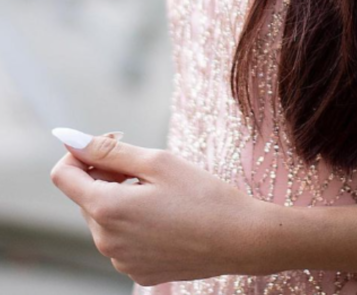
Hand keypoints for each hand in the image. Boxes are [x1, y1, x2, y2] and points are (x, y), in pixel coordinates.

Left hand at [49, 130, 279, 285]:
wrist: (240, 239)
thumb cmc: (202, 194)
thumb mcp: (157, 162)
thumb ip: (109, 150)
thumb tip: (69, 137)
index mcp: (107, 209)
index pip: (63, 175)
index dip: (80, 152)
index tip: (113, 143)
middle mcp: (106, 241)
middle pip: (86, 196)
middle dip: (107, 175)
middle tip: (149, 166)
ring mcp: (121, 261)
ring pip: (105, 218)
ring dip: (122, 199)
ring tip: (164, 193)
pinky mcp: (137, 272)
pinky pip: (123, 240)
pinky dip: (136, 223)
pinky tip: (168, 217)